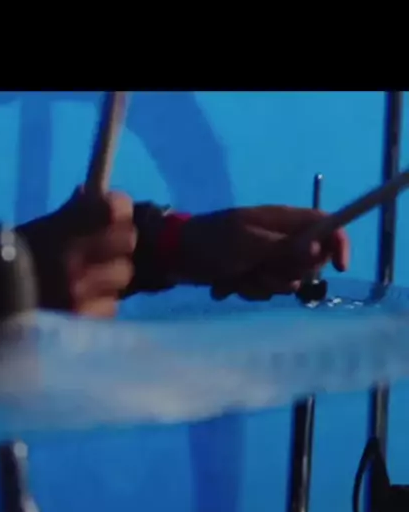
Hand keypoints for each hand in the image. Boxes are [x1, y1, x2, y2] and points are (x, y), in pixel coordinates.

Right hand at [21, 189, 135, 317]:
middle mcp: (73, 258)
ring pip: (122, 278)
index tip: (116, 214)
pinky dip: (100, 306)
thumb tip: (95, 194)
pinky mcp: (80, 318)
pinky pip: (110, 307)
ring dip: (110, 280)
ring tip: (90, 283)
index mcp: (61, 229)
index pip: (115, 207)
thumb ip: (72, 213)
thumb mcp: (41, 228)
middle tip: (107, 252)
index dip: (120, 210)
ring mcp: (78, 292)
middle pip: (128, 243)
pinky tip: (82, 304)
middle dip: (119, 247)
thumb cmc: (17, 258)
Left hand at [179, 206, 349, 299]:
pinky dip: (246, 291)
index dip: (338, 244)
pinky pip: (264, 290)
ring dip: (261, 286)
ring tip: (236, 276)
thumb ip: (283, 248)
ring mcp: (265, 257)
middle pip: (309, 262)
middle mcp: (280, 238)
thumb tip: (319, 247)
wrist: (174, 255)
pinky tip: (225, 284)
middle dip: (287, 274)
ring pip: (285, 281)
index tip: (338, 269)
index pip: (326, 226)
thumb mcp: (247, 244)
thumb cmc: (210, 243)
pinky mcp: (251, 273)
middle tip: (260, 270)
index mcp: (283, 220)